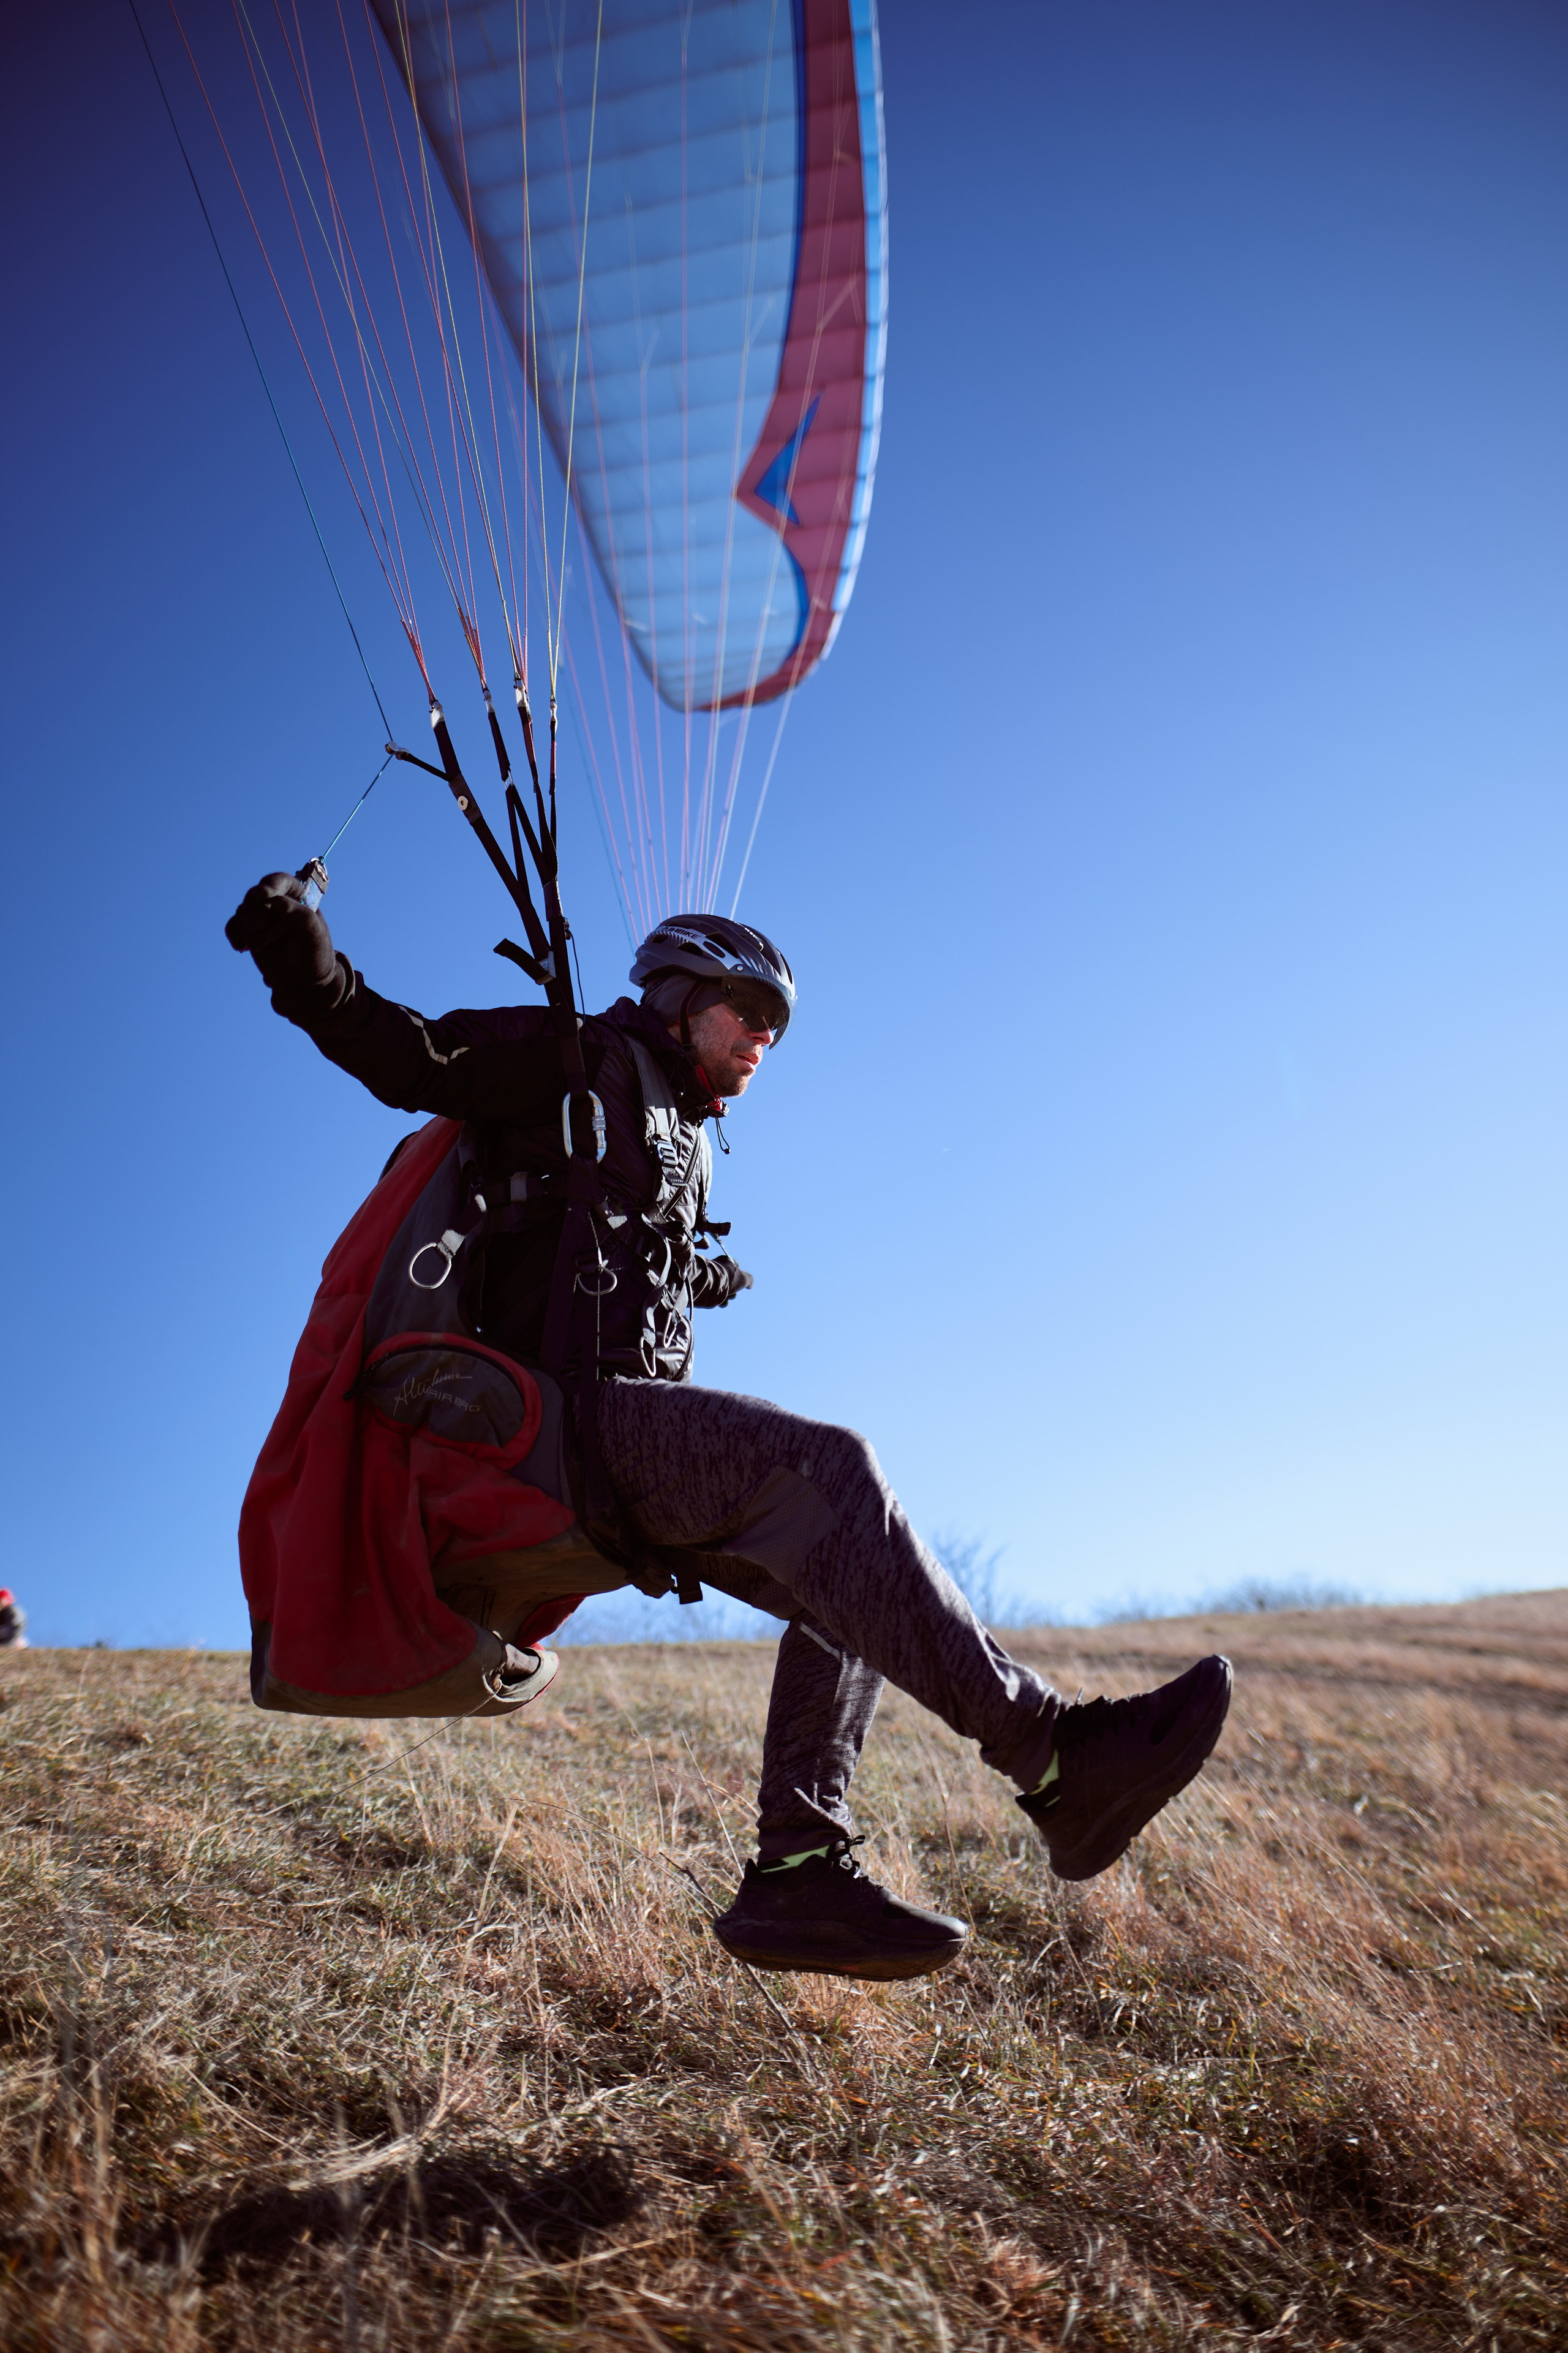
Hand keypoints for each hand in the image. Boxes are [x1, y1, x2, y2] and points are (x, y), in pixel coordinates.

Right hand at [225, 872, 336, 993]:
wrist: (303, 980)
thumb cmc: (314, 954)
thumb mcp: (315, 935)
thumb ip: (301, 916)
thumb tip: (278, 901)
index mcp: (298, 896)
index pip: (282, 882)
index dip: (271, 885)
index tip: (264, 895)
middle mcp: (277, 901)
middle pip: (256, 894)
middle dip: (254, 909)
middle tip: (255, 925)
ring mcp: (261, 915)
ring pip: (243, 910)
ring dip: (248, 926)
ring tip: (260, 947)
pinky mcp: (249, 930)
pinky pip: (233, 924)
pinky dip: (233, 933)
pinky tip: (240, 947)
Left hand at [711, 1253, 753, 1301]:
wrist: (709, 1285)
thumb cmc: (728, 1278)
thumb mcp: (743, 1278)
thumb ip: (749, 1280)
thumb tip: (750, 1284)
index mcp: (725, 1261)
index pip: (736, 1267)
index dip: (741, 1276)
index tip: (740, 1281)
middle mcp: (718, 1268)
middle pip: (731, 1282)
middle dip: (734, 1290)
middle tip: (733, 1293)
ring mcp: (711, 1278)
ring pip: (724, 1290)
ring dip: (728, 1297)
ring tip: (726, 1298)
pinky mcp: (706, 1288)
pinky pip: (716, 1295)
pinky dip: (720, 1301)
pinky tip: (721, 1303)